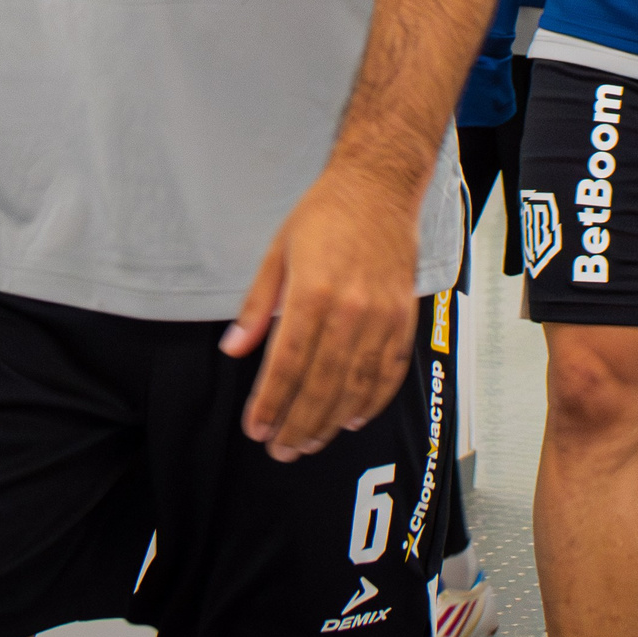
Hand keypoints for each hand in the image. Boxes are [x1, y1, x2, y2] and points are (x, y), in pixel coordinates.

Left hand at [222, 163, 420, 461]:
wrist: (380, 186)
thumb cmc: (325, 214)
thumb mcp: (277, 251)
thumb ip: (256, 306)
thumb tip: (233, 349)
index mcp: (313, 292)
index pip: (287, 364)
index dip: (270, 404)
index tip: (256, 428)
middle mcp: (350, 309)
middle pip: (322, 385)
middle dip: (298, 425)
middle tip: (281, 450)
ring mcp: (382, 314)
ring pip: (356, 385)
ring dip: (331, 421)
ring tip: (310, 442)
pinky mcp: (404, 315)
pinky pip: (391, 369)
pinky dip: (373, 400)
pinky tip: (354, 418)